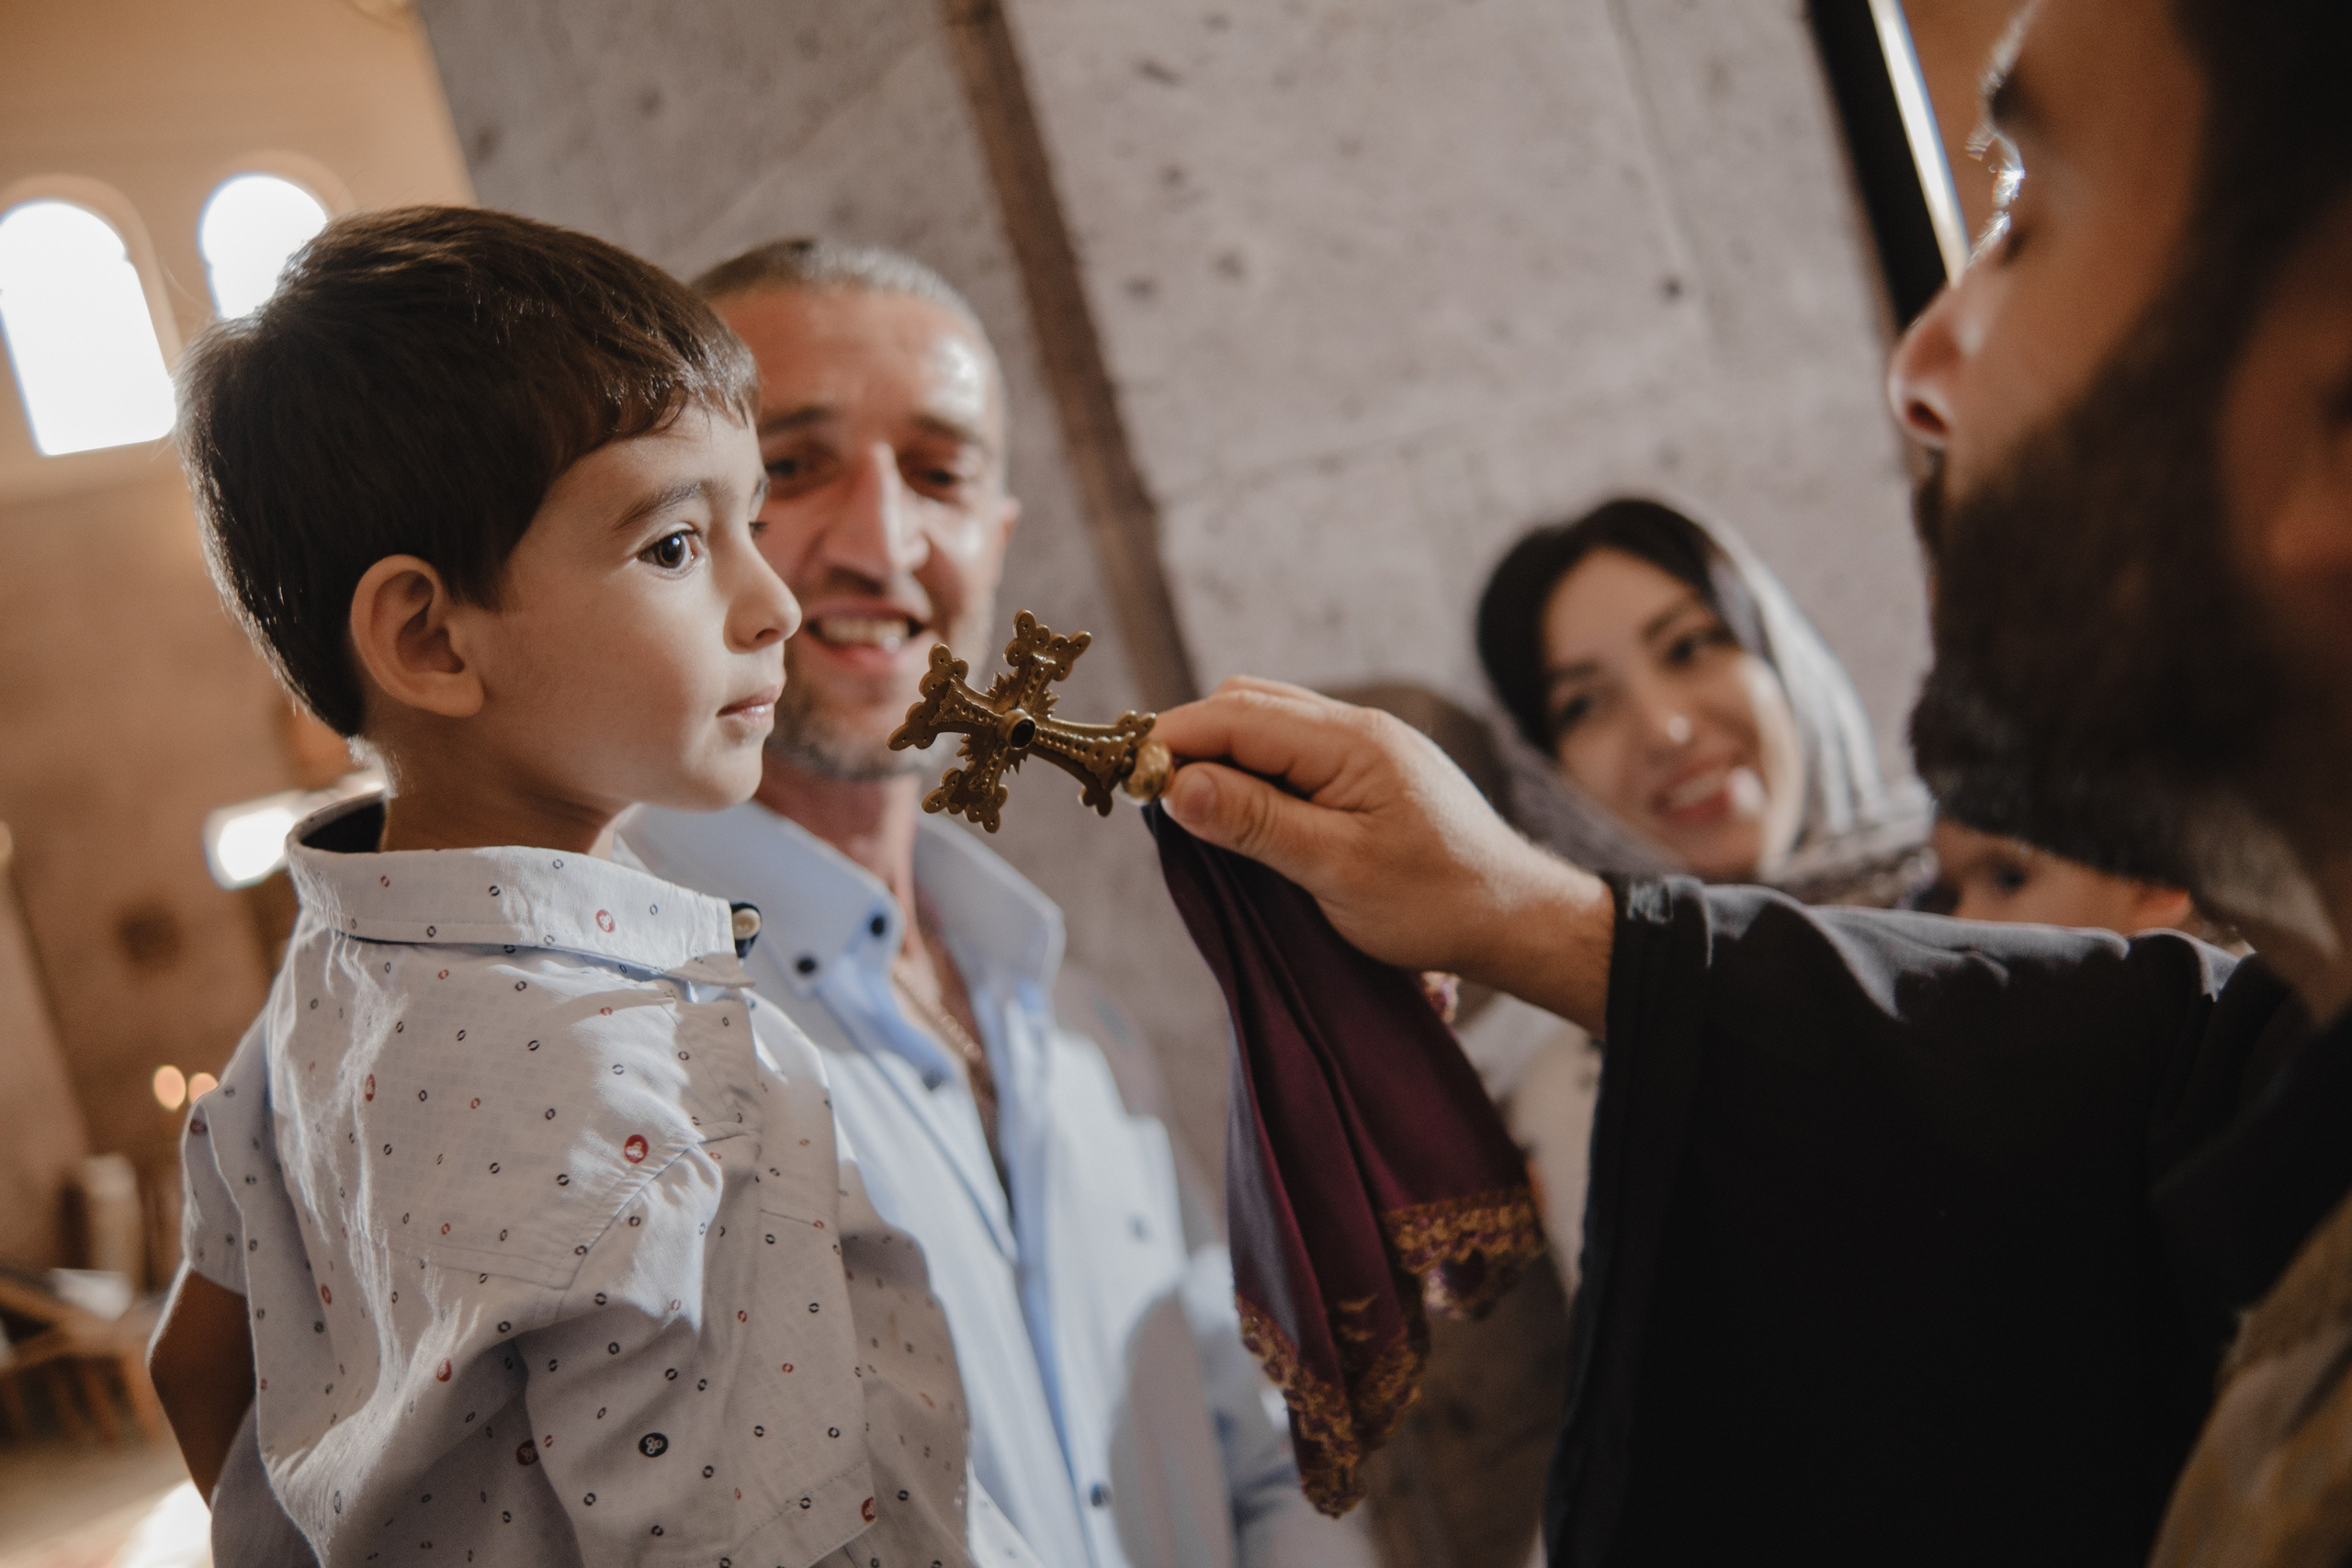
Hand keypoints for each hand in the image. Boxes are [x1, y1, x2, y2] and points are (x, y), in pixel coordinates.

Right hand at [1152, 678, 1614, 1032]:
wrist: (1517, 917)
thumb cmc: (1436, 901)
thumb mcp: (1336, 869)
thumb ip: (1255, 821)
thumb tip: (1177, 785)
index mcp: (1350, 740)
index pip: (1234, 716)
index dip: (1172, 741)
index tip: (1124, 780)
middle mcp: (1356, 727)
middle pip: (1244, 706)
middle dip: (1189, 743)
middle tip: (1150, 802)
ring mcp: (1363, 746)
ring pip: (1265, 725)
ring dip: (1219, 758)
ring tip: (1188, 813)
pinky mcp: (1367, 771)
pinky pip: (1290, 752)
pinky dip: (1251, 773)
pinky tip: (1239, 815)